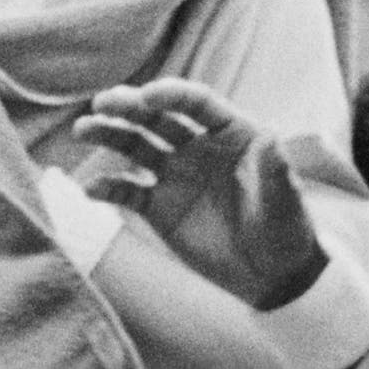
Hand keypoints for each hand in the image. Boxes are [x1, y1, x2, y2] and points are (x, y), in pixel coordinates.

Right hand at [73, 79, 333, 310]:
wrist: (272, 274)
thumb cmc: (286, 229)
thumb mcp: (286, 199)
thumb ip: (275, 169)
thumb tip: (272, 138)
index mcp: (230, 133)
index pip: (196, 104)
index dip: (172, 95)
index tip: (148, 96)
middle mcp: (197, 147)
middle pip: (157, 118)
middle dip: (129, 107)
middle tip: (102, 103)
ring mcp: (175, 175)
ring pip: (135, 147)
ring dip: (108, 136)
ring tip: (82, 130)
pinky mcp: (159, 207)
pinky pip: (128, 191)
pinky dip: (108, 188)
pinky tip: (89, 189)